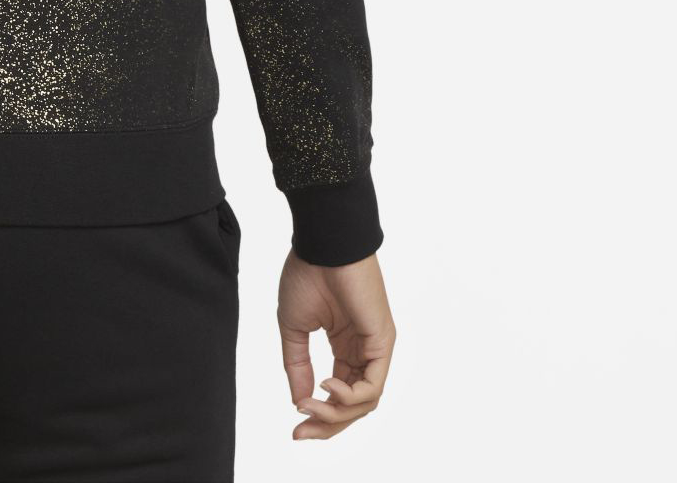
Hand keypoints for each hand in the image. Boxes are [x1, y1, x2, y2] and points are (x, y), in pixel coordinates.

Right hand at [277, 246, 394, 439]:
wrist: (322, 244)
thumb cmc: (307, 274)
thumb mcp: (293, 326)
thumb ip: (297, 364)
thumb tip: (298, 402)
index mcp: (344, 346)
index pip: (337, 394)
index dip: (317, 416)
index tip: (294, 428)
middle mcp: (363, 352)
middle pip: (353, 406)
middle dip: (327, 425)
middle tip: (300, 433)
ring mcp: (376, 348)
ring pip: (364, 402)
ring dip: (335, 413)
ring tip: (309, 406)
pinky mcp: (383, 341)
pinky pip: (373, 385)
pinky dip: (350, 395)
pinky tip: (327, 385)